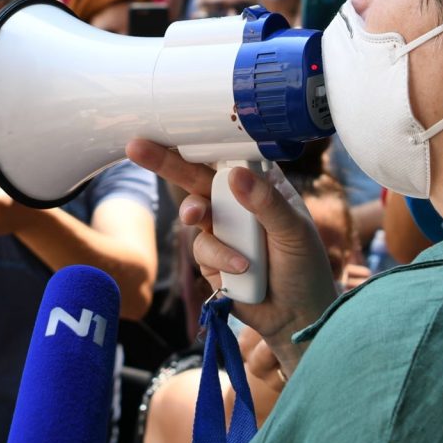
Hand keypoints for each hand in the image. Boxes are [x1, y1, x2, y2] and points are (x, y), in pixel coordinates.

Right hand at [126, 140, 334, 360]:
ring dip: (196, 214)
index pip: (230, 154)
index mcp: (261, 185)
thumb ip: (266, 204)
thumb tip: (234, 174)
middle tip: (138, 146)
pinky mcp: (210, 259)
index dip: (205, 138)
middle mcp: (237, 203)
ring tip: (209, 229)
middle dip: (167, 162)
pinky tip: (241, 269)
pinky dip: (219, 258)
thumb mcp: (293, 232)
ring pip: (193, 212)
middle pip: (197, 176)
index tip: (180, 123)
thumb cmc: (304, 268)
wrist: (297, 319)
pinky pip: (201, 248)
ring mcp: (221, 230)